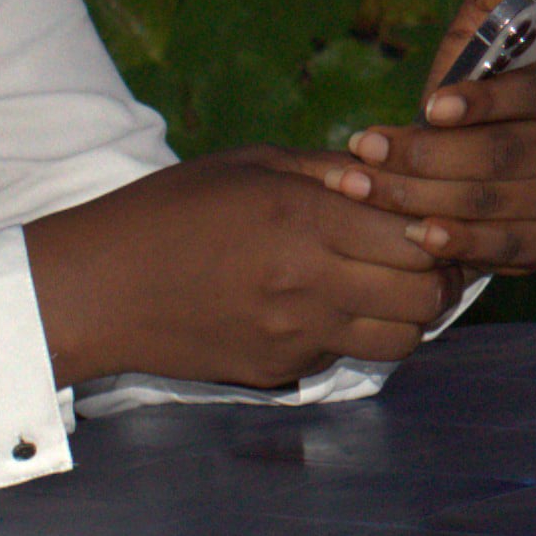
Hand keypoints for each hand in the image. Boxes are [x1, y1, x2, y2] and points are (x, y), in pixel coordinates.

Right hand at [24, 148, 448, 389]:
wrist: (95, 289)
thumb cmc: (168, 211)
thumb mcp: (249, 166)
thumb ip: (328, 170)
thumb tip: (392, 171)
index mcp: (303, 218)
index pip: (420, 238)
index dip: (440, 231)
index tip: (434, 220)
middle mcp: (308, 281)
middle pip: (425, 296)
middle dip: (438, 278)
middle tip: (426, 261)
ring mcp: (294, 334)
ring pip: (400, 339)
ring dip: (406, 316)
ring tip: (385, 289)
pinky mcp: (277, 370)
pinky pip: (345, 355)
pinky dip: (353, 335)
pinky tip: (326, 309)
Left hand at [356, 0, 535, 278]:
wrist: (477, 171)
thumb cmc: (477, 89)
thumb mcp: (484, 31)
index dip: (489, 100)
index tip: (429, 104)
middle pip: (511, 153)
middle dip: (429, 153)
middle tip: (363, 149)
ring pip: (498, 199)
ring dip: (423, 195)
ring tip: (362, 186)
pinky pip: (508, 245)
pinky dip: (460, 240)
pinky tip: (415, 233)